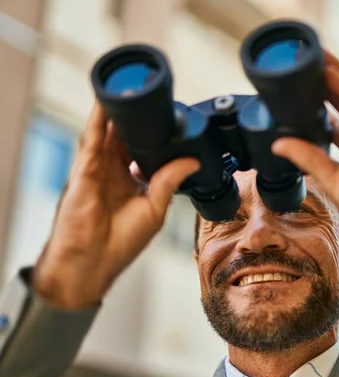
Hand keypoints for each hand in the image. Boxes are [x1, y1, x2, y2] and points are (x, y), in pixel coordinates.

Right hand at [34, 104, 199, 309]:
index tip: (167, 120)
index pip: (142, 153)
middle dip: (135, 121)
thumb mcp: (154, 209)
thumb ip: (169, 181)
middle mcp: (112, 174)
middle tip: (149, 97)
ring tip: (128, 90)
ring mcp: (96, 171)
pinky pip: (91, 139)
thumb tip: (193, 162)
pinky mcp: (83, 171)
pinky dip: (97, 120)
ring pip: (107, 134)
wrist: (90, 264)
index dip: (152, 137)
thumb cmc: (119, 245)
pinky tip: (105, 102)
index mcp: (130, 184)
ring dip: (116, 114)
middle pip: (125, 140)